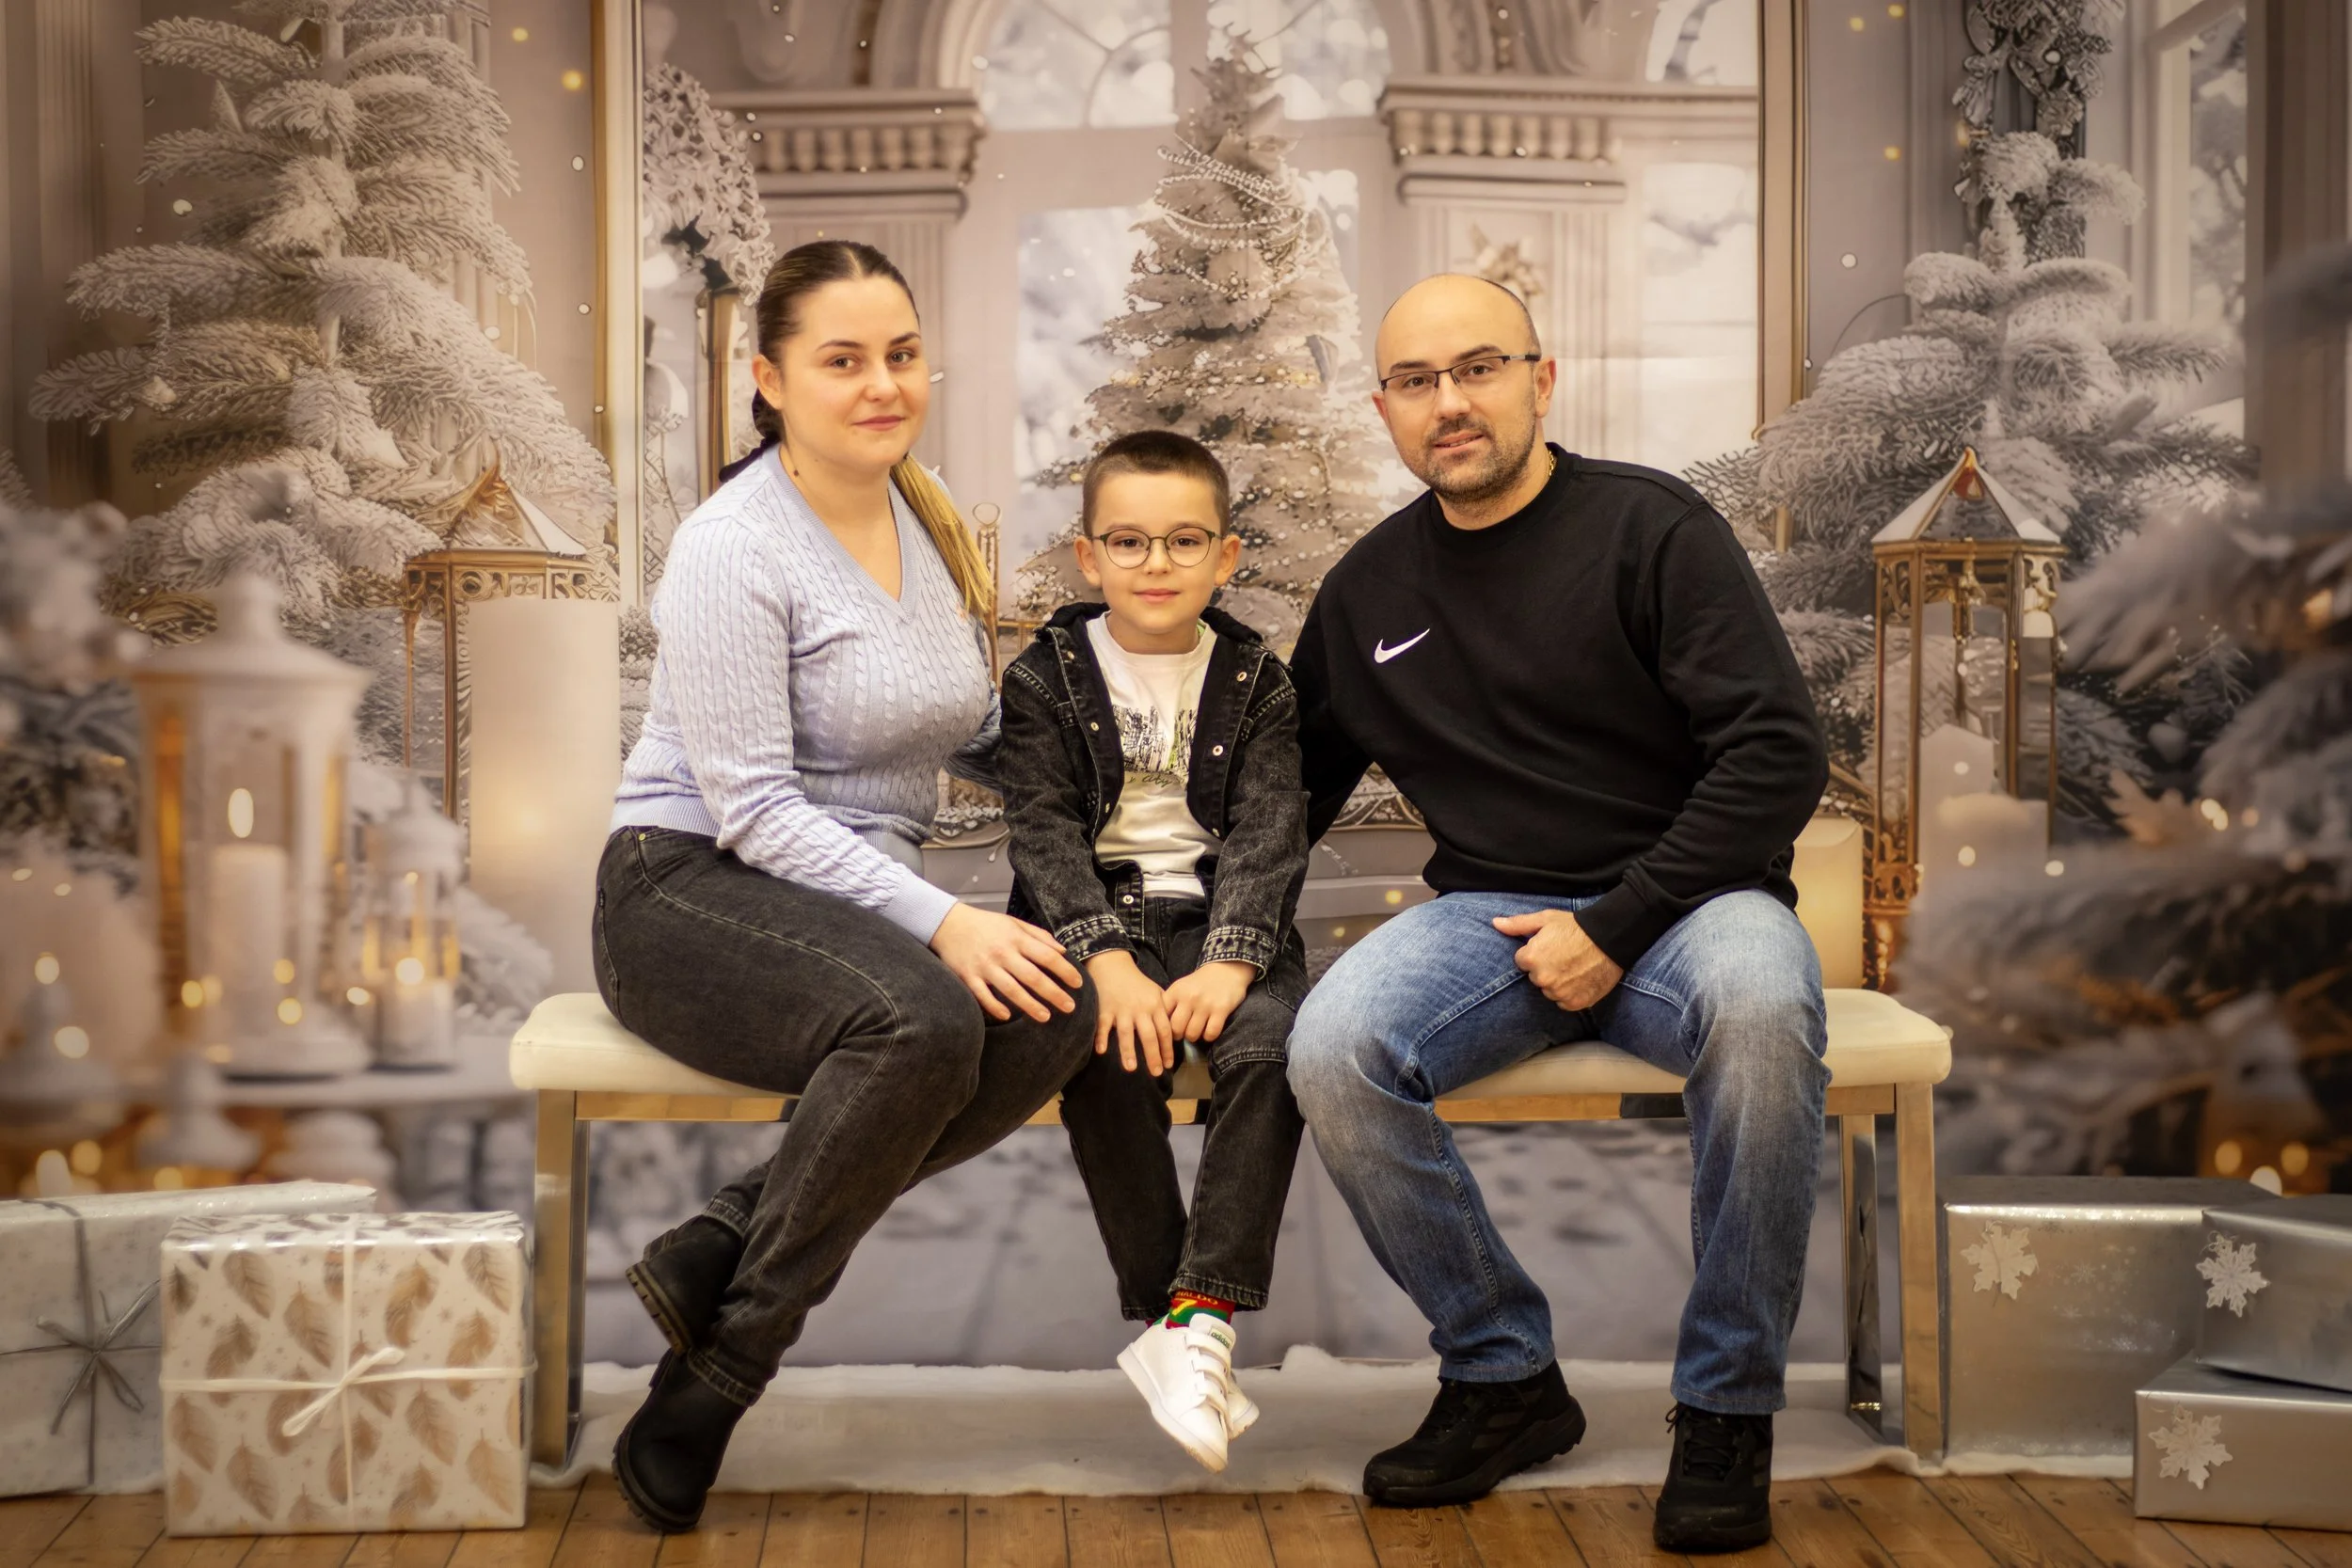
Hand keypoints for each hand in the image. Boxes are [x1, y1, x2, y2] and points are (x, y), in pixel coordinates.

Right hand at [929, 903, 1082, 1023]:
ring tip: (1046, 1017)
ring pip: (1011, 989)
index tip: (1078, 984)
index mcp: (1016, 939)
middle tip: (1070, 1007)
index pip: (1047, 956)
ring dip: (1030, 1005)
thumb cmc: (986, 925)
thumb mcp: (1014, 923)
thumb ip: (1039, 936)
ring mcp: (985, 966)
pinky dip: (995, 1006)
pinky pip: (983, 996)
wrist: (948, 924)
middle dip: (1054, 993)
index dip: (1065, 971)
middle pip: (1033, 977)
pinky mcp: (968, 977)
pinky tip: (1008, 1015)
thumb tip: (1063, 952)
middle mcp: (1002, 953)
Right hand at [1085, 950, 1173, 1074]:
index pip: (1164, 1031)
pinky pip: (1103, 1025)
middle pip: (1148, 1035)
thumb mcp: (1156, 992)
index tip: (1168, 1065)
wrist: (1113, 966)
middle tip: (1156, 1073)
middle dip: (1153, 1055)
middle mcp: (1140, 1009)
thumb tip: (1173, 1034)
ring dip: (1129, 1051)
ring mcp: (1122, 1010)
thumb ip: (1164, 1010)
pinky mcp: (1105, 1010)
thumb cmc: (1137, 983)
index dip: (1167, 1049)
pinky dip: (1101, 1037)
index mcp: (1155, 1005)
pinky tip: (1101, 1051)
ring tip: (1132, 1068)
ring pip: (1126, 1033)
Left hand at [1164, 961, 1253, 1045]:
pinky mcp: (1221, 1009)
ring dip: (1193, 1037)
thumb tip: (1159, 1026)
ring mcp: (1205, 1004)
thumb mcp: (1181, 987)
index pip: (1162, 1016)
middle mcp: (1189, 997)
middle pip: (1176, 1029)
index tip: (1168, 1029)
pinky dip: (1208, 1037)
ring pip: (1192, 1034)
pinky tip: (1208, 1031)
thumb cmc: (1200, 983)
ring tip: (1196, 1031)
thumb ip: (1169, 1003)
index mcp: (1176, 991)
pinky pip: (1210, 1033)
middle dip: (1179, 1035)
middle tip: (1183, 1033)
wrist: (1226, 969)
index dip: (1164, 1027)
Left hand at [1492, 909, 1622, 1011]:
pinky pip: (1564, 1002)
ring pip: (1550, 991)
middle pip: (1535, 978)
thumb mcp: (1545, 919)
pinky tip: (1580, 979)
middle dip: (1545, 968)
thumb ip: (1518, 924)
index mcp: (1530, 958)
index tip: (1550, 947)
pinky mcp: (1575, 1003)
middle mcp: (1542, 978)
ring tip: (1574, 967)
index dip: (1535, 953)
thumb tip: (1495, 923)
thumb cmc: (1576, 926)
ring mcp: (1559, 992)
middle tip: (1564, 956)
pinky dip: (1570, 993)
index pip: (1522, 962)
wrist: (1610, 938)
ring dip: (1557, 983)